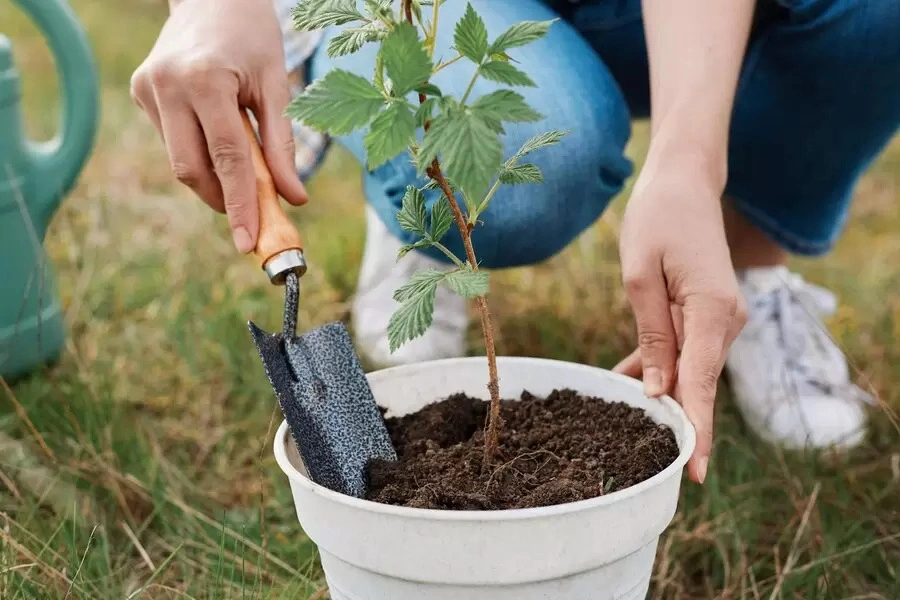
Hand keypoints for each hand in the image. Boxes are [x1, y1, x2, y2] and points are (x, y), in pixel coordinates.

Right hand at [130, 0, 306, 252]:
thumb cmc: (253, 37)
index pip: (226, 159)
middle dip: (223, 199)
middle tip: (253, 214)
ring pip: (180, 160)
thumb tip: (294, 199)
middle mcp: (167, 85)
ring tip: (241, 162)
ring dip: (213, 176)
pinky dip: (200, 151)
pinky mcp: (140, 91)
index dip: (239, 205)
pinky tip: (215, 128)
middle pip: (191, 170)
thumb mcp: (276, 86)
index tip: (249, 242)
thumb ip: (282, 146)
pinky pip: (172, 141)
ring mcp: (148, 88)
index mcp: (205, 81)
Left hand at [613, 150, 746, 483]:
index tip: (693, 472)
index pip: (701, 383)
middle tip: (648, 462)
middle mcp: (726, 321)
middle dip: (677, 422)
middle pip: (699, 384)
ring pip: (689, 370)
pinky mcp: (705, 314)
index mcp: (713, 312)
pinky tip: (624, 382)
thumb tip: (657, 389)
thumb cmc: (659, 219)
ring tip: (624, 425)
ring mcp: (719, 319)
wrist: (683, 182)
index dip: (695, 429)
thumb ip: (652, 335)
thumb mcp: (642, 276)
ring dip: (661, 394)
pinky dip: (657, 367)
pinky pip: (683, 351)